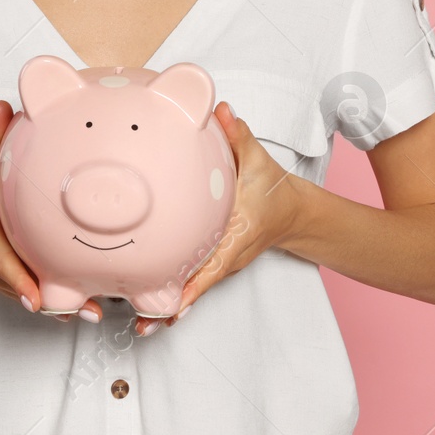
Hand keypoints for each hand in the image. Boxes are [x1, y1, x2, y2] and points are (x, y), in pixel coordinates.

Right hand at [0, 100, 101, 322]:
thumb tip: (6, 107)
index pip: (2, 259)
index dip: (20, 280)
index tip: (39, 298)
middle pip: (20, 285)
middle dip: (52, 300)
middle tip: (88, 309)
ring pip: (24, 295)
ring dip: (56, 306)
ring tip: (90, 311)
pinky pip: (23, 293)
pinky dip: (48, 301)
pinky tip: (77, 308)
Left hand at [136, 100, 301, 334]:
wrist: (294, 213)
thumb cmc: (274, 188)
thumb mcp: (258, 159)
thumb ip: (237, 135)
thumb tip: (220, 109)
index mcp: (236, 234)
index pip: (212, 265)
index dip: (191, 286)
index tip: (170, 302)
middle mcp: (227, 256)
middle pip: (196, 287)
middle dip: (170, 305)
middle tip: (140, 322)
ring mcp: (221, 263)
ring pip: (192, 289)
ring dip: (168, 305)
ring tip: (140, 325)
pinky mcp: (215, 262)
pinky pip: (192, 280)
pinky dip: (175, 294)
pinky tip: (151, 306)